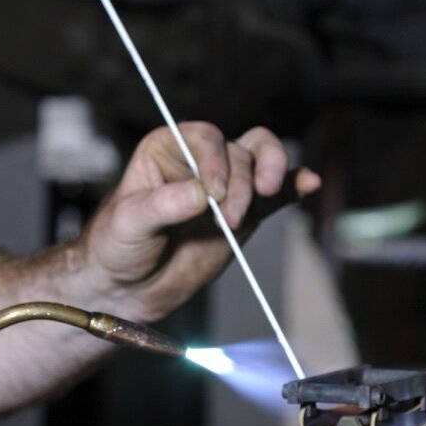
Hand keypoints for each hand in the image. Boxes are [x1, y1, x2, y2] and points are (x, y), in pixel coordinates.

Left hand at [79, 122, 319, 320]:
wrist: (129, 286)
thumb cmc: (117, 245)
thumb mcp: (128, 223)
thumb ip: (162, 206)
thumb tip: (200, 193)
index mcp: (168, 149)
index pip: (204, 138)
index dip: (215, 160)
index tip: (213, 194)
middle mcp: (202, 161)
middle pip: (238, 152)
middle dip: (240, 182)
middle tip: (228, 218)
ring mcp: (228, 186)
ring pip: (261, 162)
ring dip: (271, 175)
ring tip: (270, 191)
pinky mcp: (246, 214)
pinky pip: (277, 195)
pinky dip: (294, 186)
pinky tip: (309, 184)